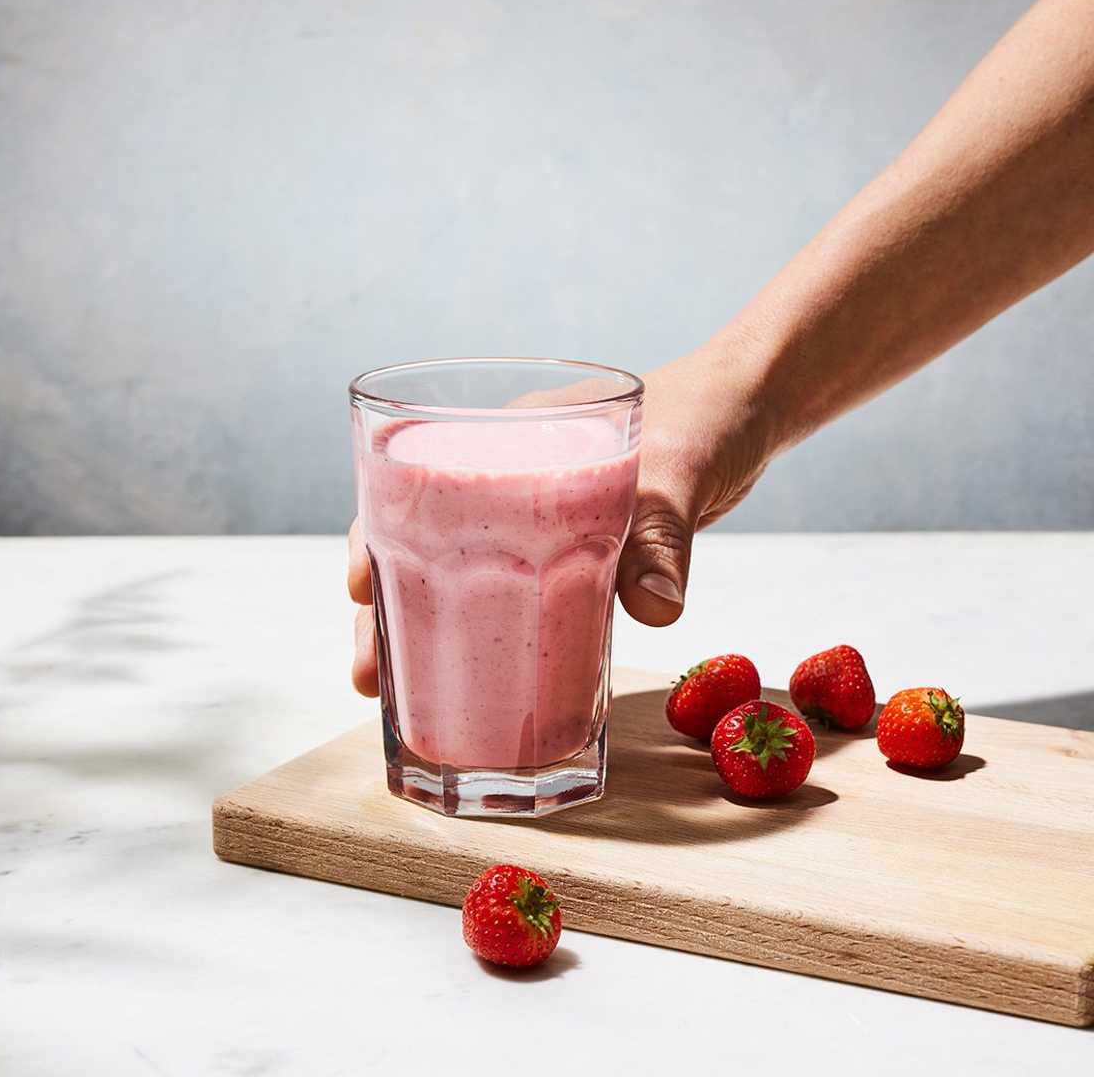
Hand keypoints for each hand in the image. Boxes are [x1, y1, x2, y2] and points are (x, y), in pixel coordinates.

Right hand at [348, 336, 772, 696]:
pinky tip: (487, 679)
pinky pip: (519, 595)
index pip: (419, 483)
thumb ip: (663, 538)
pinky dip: (498, 636)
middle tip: (368, 676)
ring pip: (465, 576)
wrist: (747, 412)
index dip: (377, 538)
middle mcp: (508, 479)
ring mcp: (537, 516)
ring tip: (398, 693)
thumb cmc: (703, 416)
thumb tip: (656, 613)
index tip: (359, 591)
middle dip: (390, 609)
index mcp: (510, 437)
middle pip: (426, 543)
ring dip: (433, 631)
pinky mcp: (573, 549)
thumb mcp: (678, 471)